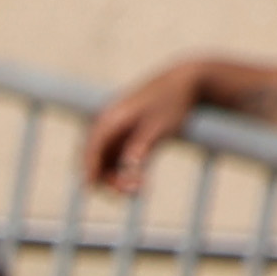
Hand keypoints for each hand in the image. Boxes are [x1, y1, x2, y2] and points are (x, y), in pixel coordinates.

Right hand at [83, 52, 230, 192]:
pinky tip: (144, 184)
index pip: (90, 148)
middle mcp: (108, 126)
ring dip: (117, 180)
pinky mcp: (128, 138)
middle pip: (94, 160)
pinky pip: (118, 162)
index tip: (93, 188)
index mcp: (110, 118)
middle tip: (129, 192)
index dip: (89, 169)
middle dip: (106, 180)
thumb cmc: (172, 102)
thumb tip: (127, 170)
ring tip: (141, 190)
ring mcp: (116, 132)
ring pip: (105, 164)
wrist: (187, 82)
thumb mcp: (158, 126)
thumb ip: (141, 147)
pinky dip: (126, 175)